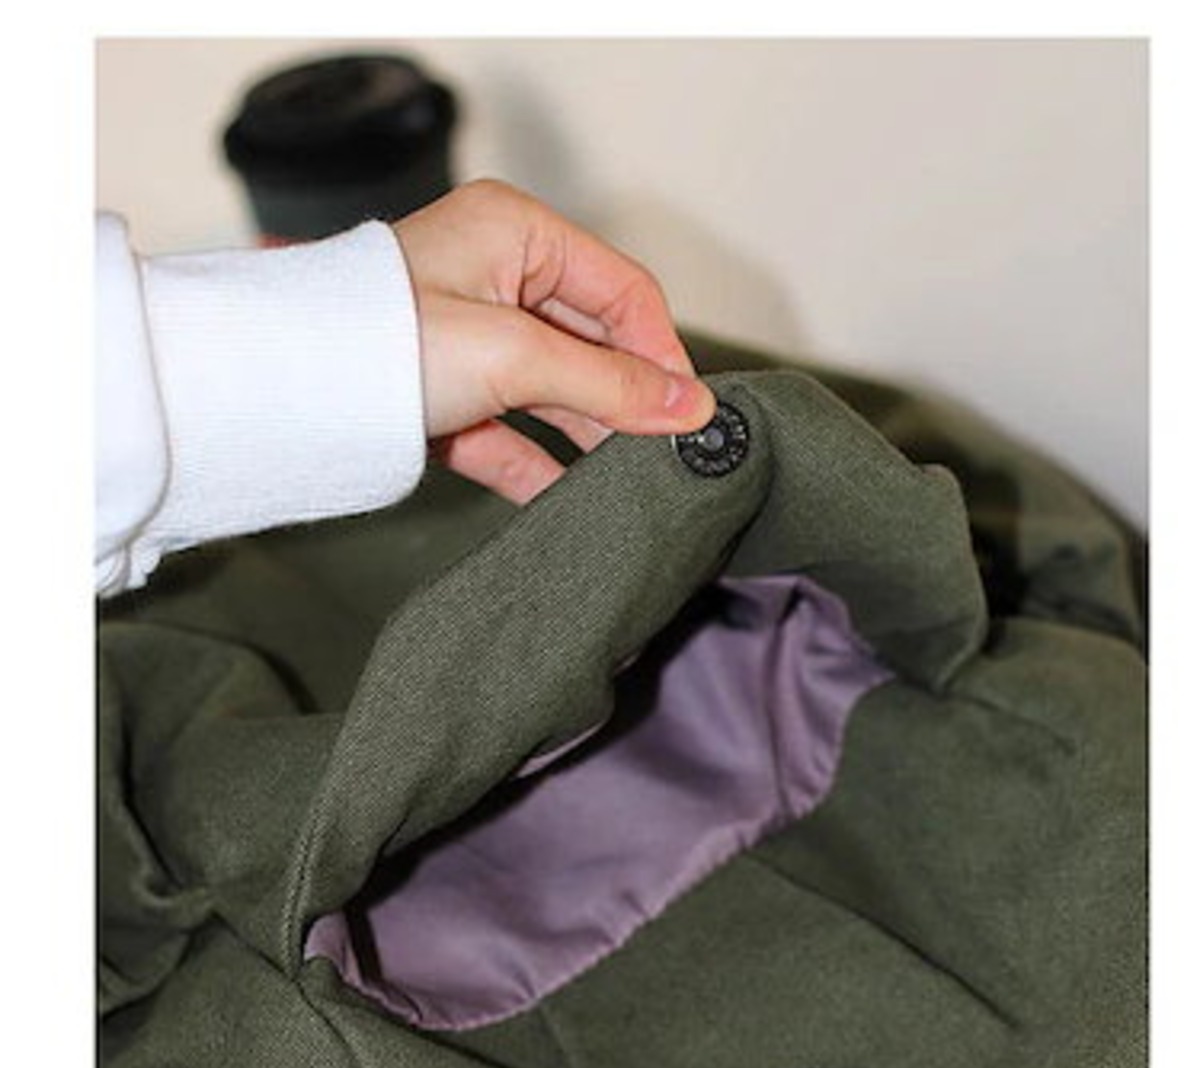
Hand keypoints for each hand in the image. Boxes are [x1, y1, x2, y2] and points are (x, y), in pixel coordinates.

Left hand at [392, 179, 715, 503]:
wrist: (278, 394)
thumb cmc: (378, 340)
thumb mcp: (512, 355)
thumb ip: (607, 384)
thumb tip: (688, 408)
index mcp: (516, 233)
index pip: (622, 290)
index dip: (661, 352)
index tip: (689, 414)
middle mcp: (496, 278)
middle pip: (593, 344)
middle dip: (629, 401)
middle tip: (668, 455)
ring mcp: (470, 341)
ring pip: (555, 393)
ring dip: (591, 438)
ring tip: (630, 485)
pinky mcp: (446, 400)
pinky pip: (511, 433)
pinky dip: (539, 465)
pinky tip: (570, 503)